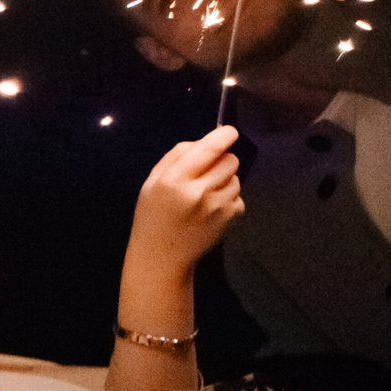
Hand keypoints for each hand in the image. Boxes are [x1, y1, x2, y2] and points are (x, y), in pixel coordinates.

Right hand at [128, 127, 243, 275]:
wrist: (161, 258)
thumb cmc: (153, 217)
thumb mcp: (151, 184)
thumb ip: (175, 158)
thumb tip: (204, 141)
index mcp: (174, 180)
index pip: (209, 148)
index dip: (224, 135)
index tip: (228, 132)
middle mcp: (197, 192)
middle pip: (230, 160)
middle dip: (222, 162)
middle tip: (206, 174)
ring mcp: (216, 207)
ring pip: (236, 178)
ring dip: (225, 181)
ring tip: (206, 196)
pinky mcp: (228, 218)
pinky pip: (239, 197)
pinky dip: (228, 200)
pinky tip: (211, 211)